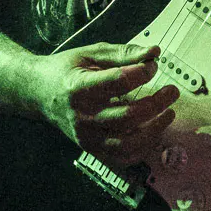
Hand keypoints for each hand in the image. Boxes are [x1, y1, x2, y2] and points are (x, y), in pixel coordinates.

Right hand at [31, 42, 178, 160]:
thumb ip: (124, 53)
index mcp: (78, 87)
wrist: (39, 93)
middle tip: (172, 91)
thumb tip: (154, 52)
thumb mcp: (92, 53)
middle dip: (156, 104)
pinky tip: (154, 130)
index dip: (141, 72)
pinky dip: (143, 148)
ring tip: (169, 113)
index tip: (152, 65)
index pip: (117, 82)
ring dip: (154, 130)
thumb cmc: (67, 69)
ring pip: (127, 144)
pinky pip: (122, 158)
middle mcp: (81, 117)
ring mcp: (86, 137)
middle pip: (127, 116)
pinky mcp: (92, 149)